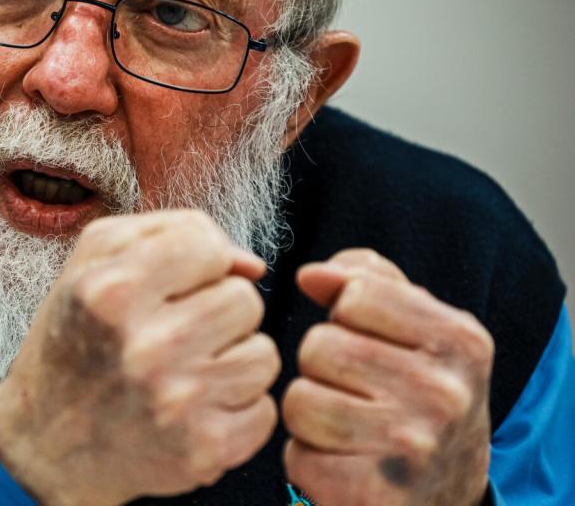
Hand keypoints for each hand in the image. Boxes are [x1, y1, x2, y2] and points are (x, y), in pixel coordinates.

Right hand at [0, 210, 280, 504]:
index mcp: (112, 292)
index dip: (200, 262)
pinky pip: (264, 410)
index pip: (209, 246)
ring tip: (188, 371)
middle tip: (175, 335)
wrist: (45, 446)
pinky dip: (237, 409)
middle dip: (217, 312)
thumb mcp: (92, 263)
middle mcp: (146, 346)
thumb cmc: (73, 344)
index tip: (174, 285)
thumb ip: (172, 231)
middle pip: (245, 299)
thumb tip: (251, 265)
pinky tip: (196, 409)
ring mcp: (177, 403)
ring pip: (263, 355)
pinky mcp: (203, 450)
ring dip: (232, 360)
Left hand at [283, 249, 493, 504]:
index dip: (345, 318)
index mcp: (460, 340)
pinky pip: (298, 455)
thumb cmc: (419, 396)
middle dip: (321, 367)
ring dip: (309, 413)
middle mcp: (444, 394)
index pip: (356, 295)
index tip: (369, 344)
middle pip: (320, 347)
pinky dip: (307, 459)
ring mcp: (412, 447)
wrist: (448, 494)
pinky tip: (341, 462)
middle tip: (354, 392)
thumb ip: (368, 282)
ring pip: (300, 400)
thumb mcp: (417, 329)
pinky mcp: (373, 495)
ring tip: (344, 425)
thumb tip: (311, 274)